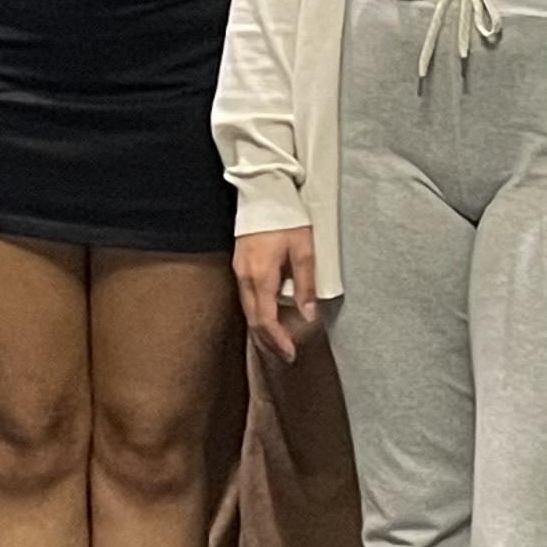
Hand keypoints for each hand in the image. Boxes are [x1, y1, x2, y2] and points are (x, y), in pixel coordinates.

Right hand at [233, 226, 323, 363]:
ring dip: (262, 328)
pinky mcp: (239, 264)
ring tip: (278, 340)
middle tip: (285, 354)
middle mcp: (245, 277)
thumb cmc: (285, 218)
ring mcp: (239, 270)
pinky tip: (267, 316)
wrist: (263, 192)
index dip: (278, 340)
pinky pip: (245, 297)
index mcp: (262, 276)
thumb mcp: (303, 250)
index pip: (266, 319)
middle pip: (253, 319)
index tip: (290, 353)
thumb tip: (307, 314)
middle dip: (269, 340)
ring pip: (247, 309)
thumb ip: (305, 284)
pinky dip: (257, 312)